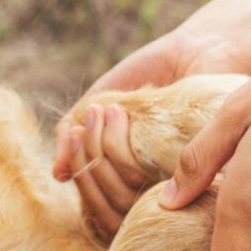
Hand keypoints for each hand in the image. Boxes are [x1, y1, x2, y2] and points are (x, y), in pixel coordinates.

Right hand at [53, 27, 250, 240]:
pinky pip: (135, 179)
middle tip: (91, 113)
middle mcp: (152, 190)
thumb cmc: (149, 75)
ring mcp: (170, 185)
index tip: (76, 130)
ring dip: (100, 147)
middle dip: (85, 155)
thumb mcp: (101, 103)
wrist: (193, 49)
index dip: (78, 169)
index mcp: (131, 179)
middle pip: (101, 201)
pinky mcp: (188, 174)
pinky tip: (117, 112)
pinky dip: (115, 146)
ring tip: (107, 109)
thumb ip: (77, 138)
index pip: (94, 200)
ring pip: (117, 194)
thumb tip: (57, 174)